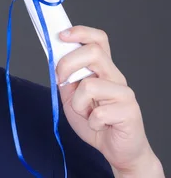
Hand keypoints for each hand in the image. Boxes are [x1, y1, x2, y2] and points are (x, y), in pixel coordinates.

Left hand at [56, 25, 162, 176]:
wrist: (117, 149)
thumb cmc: (94, 120)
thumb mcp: (71, 95)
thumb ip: (65, 77)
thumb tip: (52, 57)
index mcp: (102, 69)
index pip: (98, 39)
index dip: (80, 32)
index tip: (61, 35)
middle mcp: (114, 76)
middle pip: (94, 52)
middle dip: (68, 63)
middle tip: (60, 79)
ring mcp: (124, 93)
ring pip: (90, 85)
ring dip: (77, 102)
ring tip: (84, 112)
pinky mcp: (129, 111)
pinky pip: (98, 112)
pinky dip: (90, 121)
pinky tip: (98, 125)